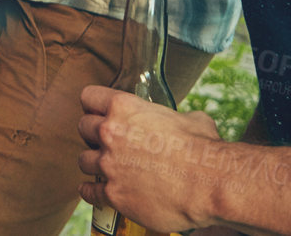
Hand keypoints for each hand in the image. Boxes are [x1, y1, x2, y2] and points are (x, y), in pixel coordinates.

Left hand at [78, 86, 221, 231]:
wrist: (208, 184)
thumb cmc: (202, 149)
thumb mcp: (190, 119)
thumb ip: (174, 119)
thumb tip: (184, 123)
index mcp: (125, 108)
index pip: (89, 97)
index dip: (94, 105)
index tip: (97, 112)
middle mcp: (110, 133)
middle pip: (83, 127)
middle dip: (93, 134)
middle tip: (105, 141)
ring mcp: (109, 164)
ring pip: (83, 160)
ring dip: (93, 163)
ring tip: (104, 167)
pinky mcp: (113, 193)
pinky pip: (89, 191)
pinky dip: (91, 191)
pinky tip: (95, 190)